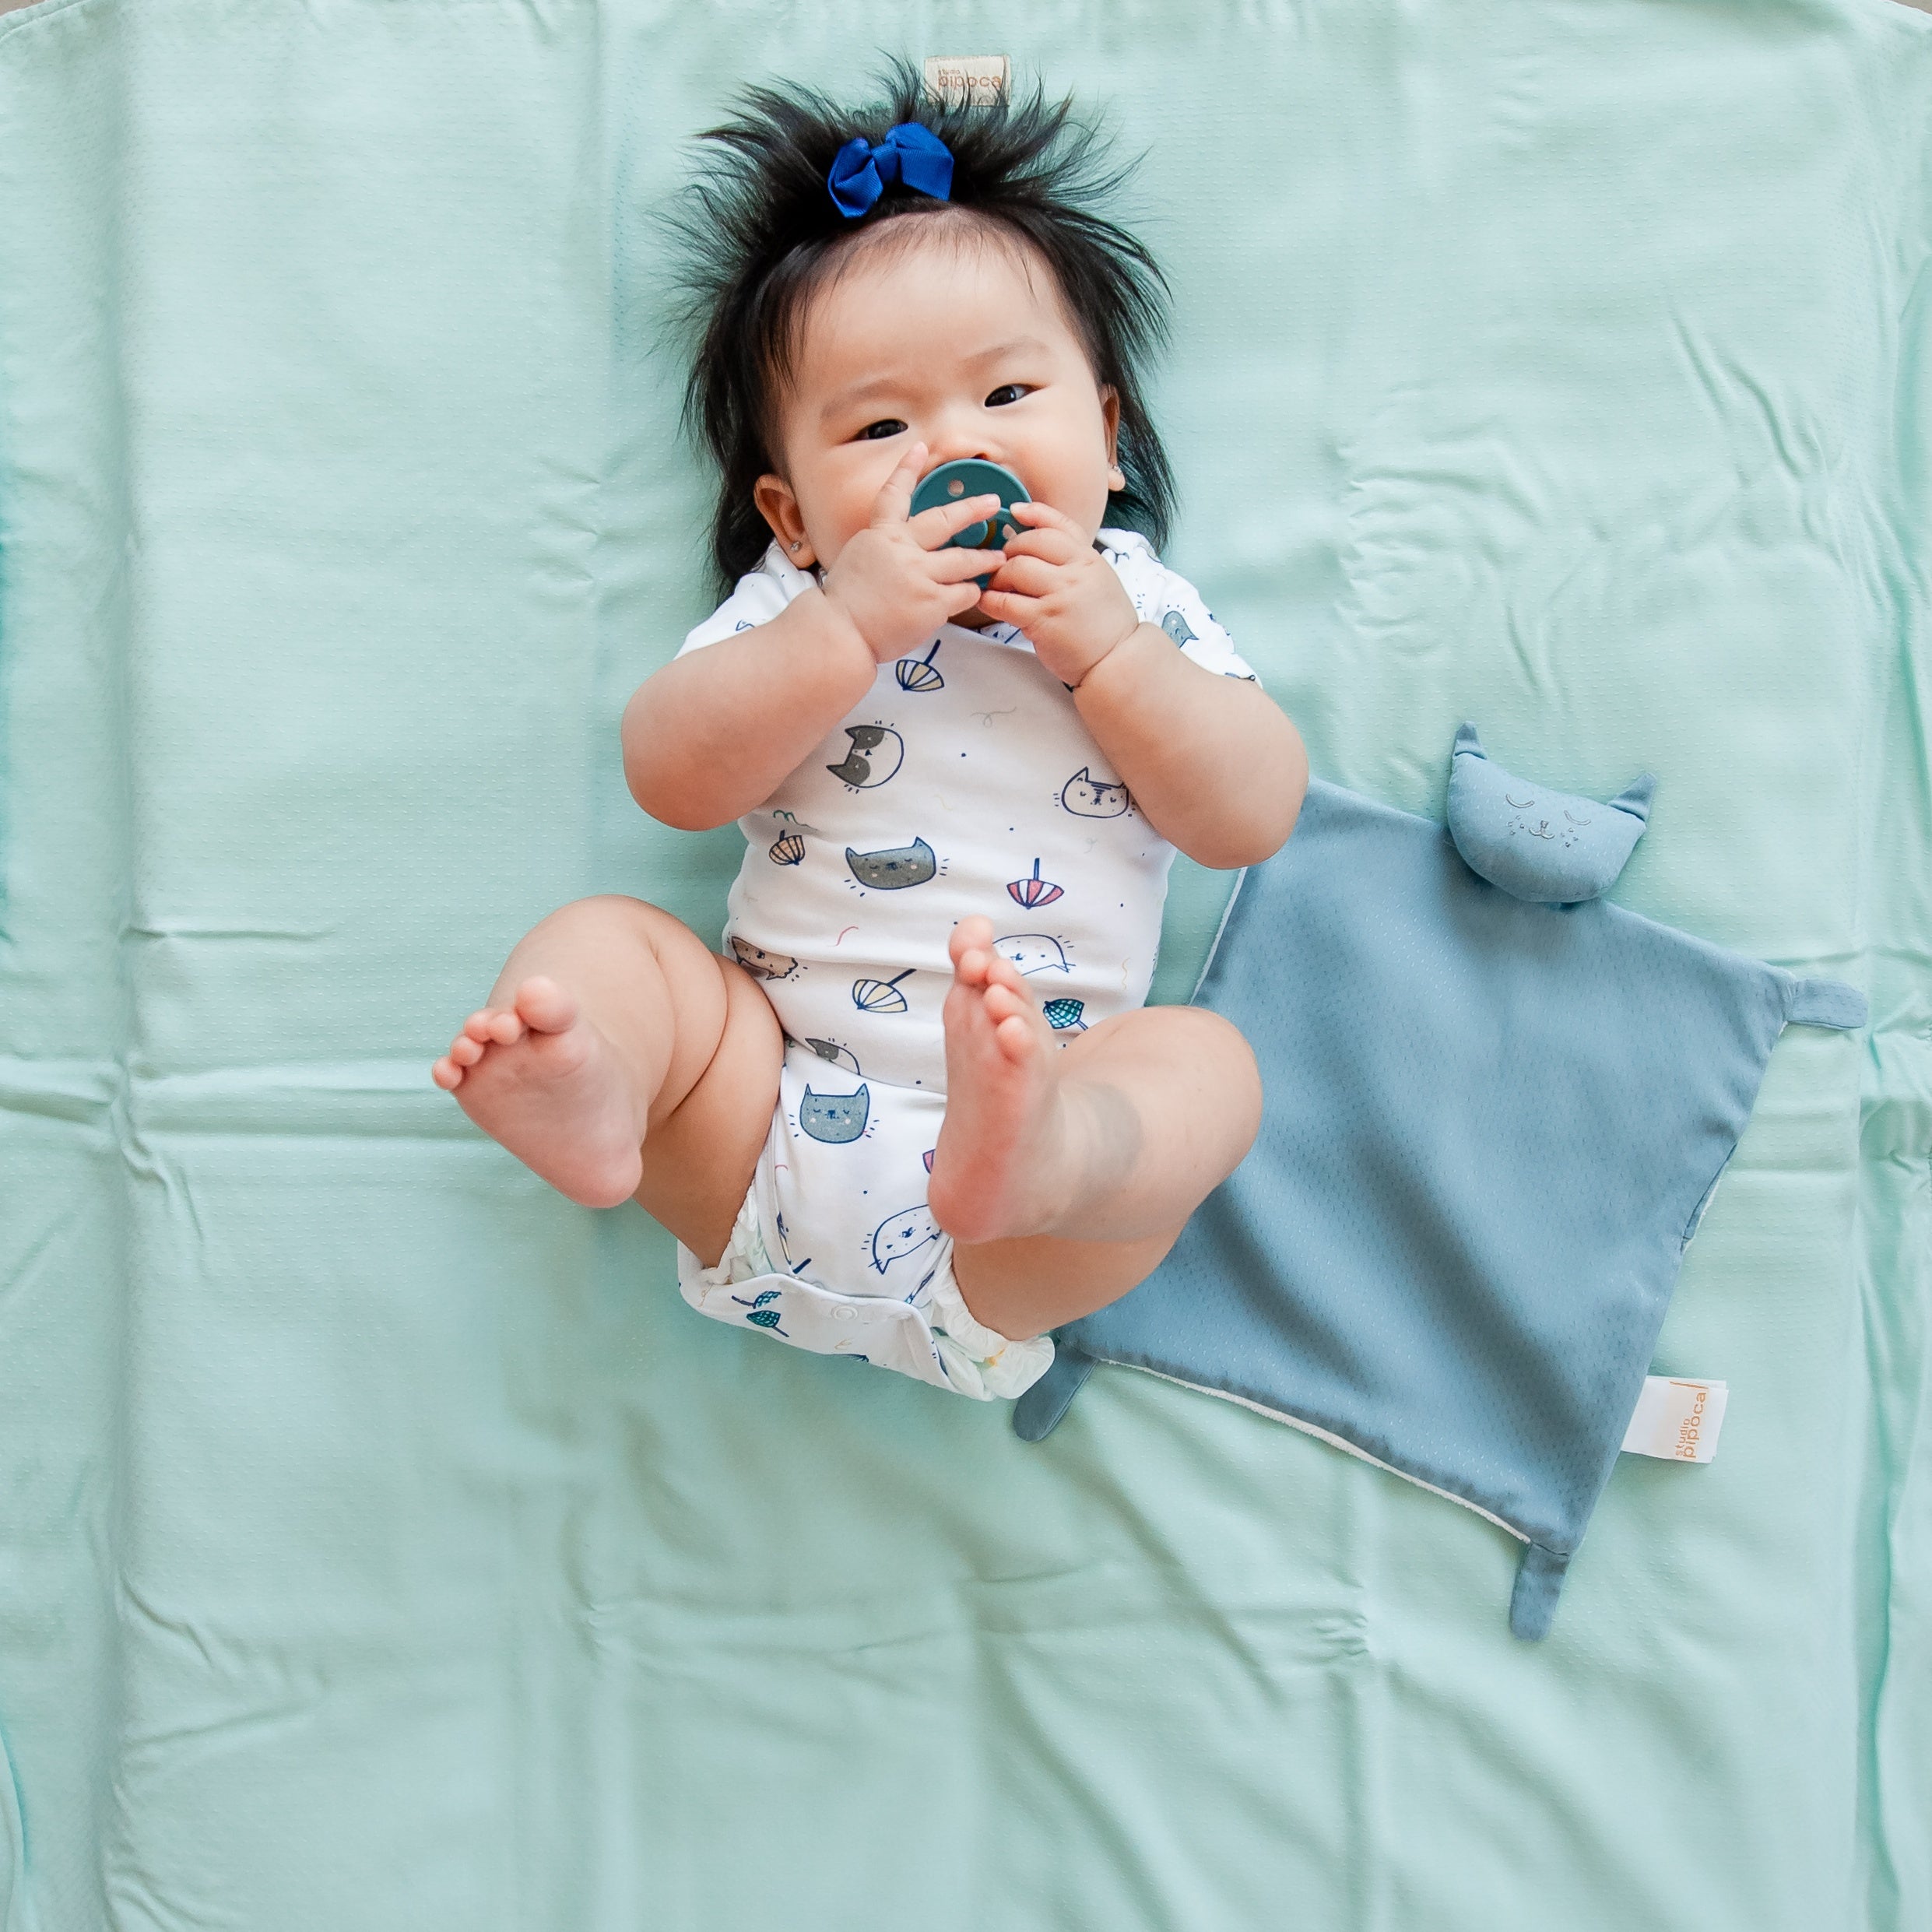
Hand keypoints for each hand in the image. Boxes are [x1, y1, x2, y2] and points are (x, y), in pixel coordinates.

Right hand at [818, 443, 1006, 662]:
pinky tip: (975, 594)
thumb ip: (885, 549)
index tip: (920, 448)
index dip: (907, 468)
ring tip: (998, 558)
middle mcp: (902, 549)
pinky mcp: (932, 602)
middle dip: (972, 509)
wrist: (841, 632)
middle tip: (992, 503)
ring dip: (985, 559)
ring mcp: (919, 574)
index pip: (894, 493)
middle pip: (944, 520)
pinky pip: (964, 593)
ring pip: (964, 560)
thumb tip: (903, 550)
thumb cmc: (845, 605)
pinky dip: (971, 593)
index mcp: (880, 535)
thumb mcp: (859, 560)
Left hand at [979, 500, 1140, 686]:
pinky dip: (990, 600)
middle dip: (1008, 552)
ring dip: (997, 577)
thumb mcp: (1098, 579)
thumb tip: (1039, 543)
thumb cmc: (1104, 624)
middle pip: (1029, 544)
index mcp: (1089, 558)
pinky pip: (1005, 602)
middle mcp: (1076, 572)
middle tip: (1002, 566)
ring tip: (997, 588)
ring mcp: (1060, 596)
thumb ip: (1073, 561)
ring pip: (1014, 569)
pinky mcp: (1044, 621)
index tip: (1014, 512)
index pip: (1056, 525)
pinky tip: (988, 602)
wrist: (1116, 659)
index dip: (1032, 514)